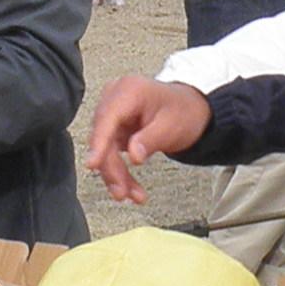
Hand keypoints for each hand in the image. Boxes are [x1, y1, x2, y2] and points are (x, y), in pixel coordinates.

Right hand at [86, 75, 210, 201]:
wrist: (191, 111)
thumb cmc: (183, 112)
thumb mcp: (172, 126)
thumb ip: (151, 140)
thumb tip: (133, 156)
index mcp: (129, 90)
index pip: (107, 118)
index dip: (99, 143)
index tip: (93, 164)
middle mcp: (115, 99)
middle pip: (103, 137)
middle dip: (112, 168)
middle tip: (122, 192)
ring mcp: (113, 114)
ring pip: (104, 149)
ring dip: (116, 175)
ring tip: (132, 195)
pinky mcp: (114, 129)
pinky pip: (110, 153)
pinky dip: (120, 171)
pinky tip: (130, 187)